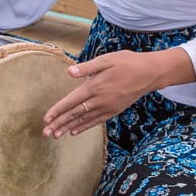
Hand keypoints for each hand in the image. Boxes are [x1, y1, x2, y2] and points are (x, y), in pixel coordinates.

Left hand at [43, 50, 181, 138]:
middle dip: (59, 124)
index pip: (71, 101)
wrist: (150, 73)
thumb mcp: (107, 60)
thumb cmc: (127, 62)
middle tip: (45, 133)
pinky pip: (96, 121)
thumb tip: (69, 72)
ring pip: (84, 120)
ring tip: (55, 135)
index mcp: (95, 86)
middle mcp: (99, 100)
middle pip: (75, 114)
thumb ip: (87, 67)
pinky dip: (84, 126)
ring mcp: (107, 107)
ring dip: (68, 128)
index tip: (45, 119)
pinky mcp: (114, 110)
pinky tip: (74, 132)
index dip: (57, 110)